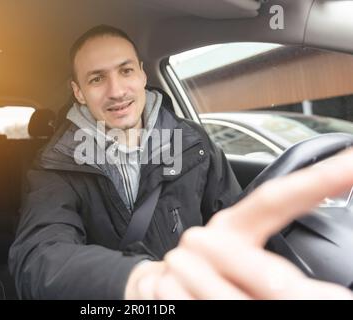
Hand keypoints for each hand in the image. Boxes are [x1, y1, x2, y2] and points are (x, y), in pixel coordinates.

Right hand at [125, 149, 352, 298]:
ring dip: (244, 308)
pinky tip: (199, 306)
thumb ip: (285, 280)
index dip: (314, 181)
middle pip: (263, 271)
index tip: (351, 162)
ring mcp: (182, 262)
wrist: (154, 290)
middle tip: (330, 303)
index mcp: (234, 226)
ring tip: (238, 303)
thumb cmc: (212, 276)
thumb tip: (333, 295)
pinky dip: (205, 311)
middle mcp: (207, 238)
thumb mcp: (251, 274)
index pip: (275, 200)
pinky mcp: (160, 286)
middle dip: (286, 294)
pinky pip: (197, 307)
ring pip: (231, 299)